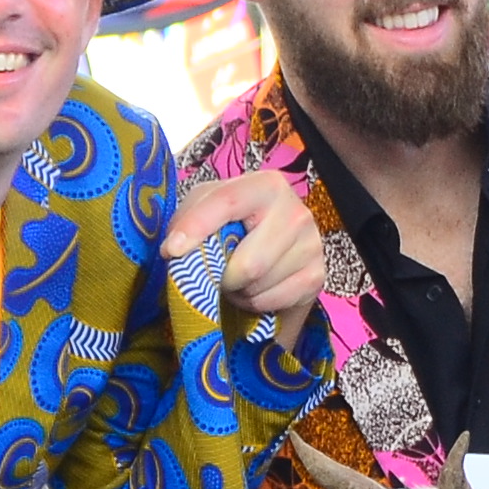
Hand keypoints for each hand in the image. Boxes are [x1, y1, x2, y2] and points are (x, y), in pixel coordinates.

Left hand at [173, 165, 329, 322]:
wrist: (268, 246)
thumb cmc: (229, 226)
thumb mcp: (203, 212)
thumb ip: (187, 221)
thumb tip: (175, 250)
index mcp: (266, 185)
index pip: (227, 203)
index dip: (197, 228)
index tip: (171, 252)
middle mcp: (296, 210)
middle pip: (248, 262)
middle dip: (224, 277)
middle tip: (217, 275)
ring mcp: (311, 244)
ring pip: (259, 285)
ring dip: (238, 292)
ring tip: (237, 281)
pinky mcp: (318, 276)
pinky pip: (274, 301)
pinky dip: (256, 303)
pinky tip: (256, 290)